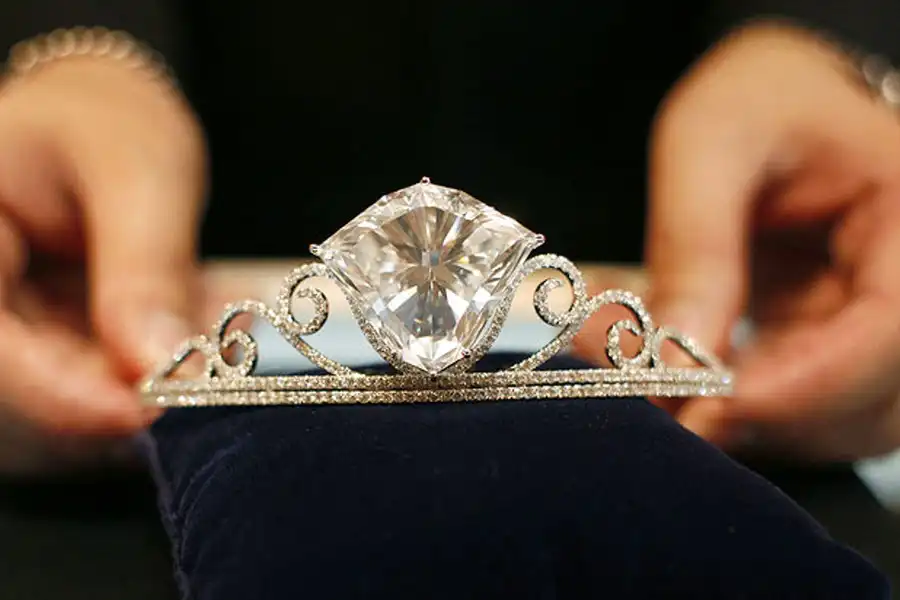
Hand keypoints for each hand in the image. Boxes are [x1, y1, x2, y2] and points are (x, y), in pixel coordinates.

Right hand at [0, 58, 205, 441]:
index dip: (63, 392)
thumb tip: (162, 364)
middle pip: (33, 372)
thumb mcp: (138, 173)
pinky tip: (218, 319)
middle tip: (215, 374)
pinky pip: (104, 361)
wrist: (103, 113)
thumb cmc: (106, 118)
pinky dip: (162, 347)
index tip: (143, 408)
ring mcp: (12, 312)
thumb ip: (146, 265)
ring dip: (157, 365)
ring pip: (78, 376)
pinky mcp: (51, 327)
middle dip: (128, 382)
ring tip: (230, 327)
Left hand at [638, 21, 899, 460]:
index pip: (889, 328)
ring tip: (651, 390)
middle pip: (869, 396)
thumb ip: (697, 246)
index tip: (712, 406)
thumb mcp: (709, 144)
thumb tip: (676, 360)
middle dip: (763, 415)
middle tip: (660, 410)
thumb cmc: (752, 98)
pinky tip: (673, 383)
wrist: (770, 102)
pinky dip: (737, 407)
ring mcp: (877, 318)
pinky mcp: (835, 339)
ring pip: (836, 418)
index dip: (805, 385)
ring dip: (744, 423)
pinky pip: (801, 402)